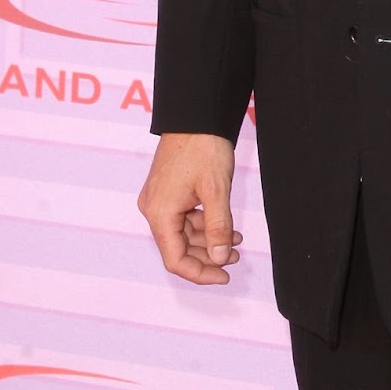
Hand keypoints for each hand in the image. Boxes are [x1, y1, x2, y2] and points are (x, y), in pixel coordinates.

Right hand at [138, 132, 241, 285]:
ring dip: (209, 239)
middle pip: (179, 247)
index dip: (200, 273)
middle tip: (235, 258)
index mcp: (160, 213)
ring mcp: (159, 199)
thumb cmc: (204, 147)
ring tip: (236, 240)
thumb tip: (220, 259)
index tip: (224, 276)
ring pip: (183, 233)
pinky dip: (204, 223)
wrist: (196, 113)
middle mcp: (154, 209)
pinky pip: (184, 217)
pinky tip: (225, 224)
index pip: (176, 259)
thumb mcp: (216, 190)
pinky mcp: (167, 190)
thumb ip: (218, 227)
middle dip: (208, 256)